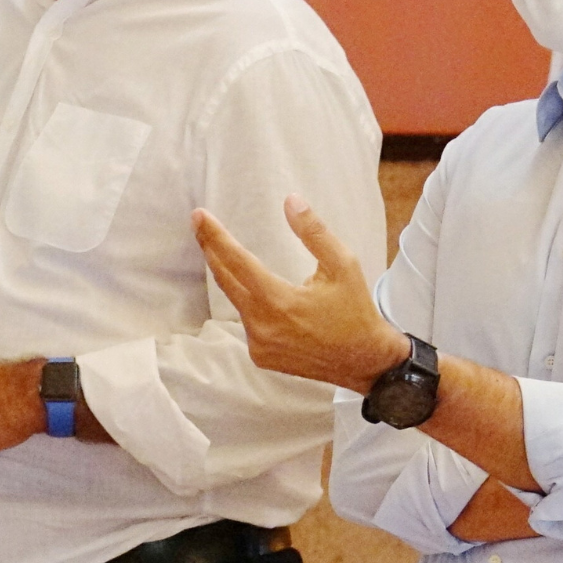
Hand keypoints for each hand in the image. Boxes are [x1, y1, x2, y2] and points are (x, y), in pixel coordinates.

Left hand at [193, 195, 404, 390]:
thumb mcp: (343, 265)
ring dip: (234, 278)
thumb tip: (290, 202)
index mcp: (278, 301)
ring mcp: (258, 344)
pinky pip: (248, 322)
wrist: (364, 361)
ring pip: (237, 301)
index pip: (237, 261)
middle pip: (225, 279)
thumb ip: (314, 232)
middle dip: (211, 249)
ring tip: (229, 255)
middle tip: (199, 225)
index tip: (199, 216)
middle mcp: (262, 325)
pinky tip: (268, 299)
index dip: (216, 236)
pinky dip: (252, 305)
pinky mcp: (261, 356)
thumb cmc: (355, 310)